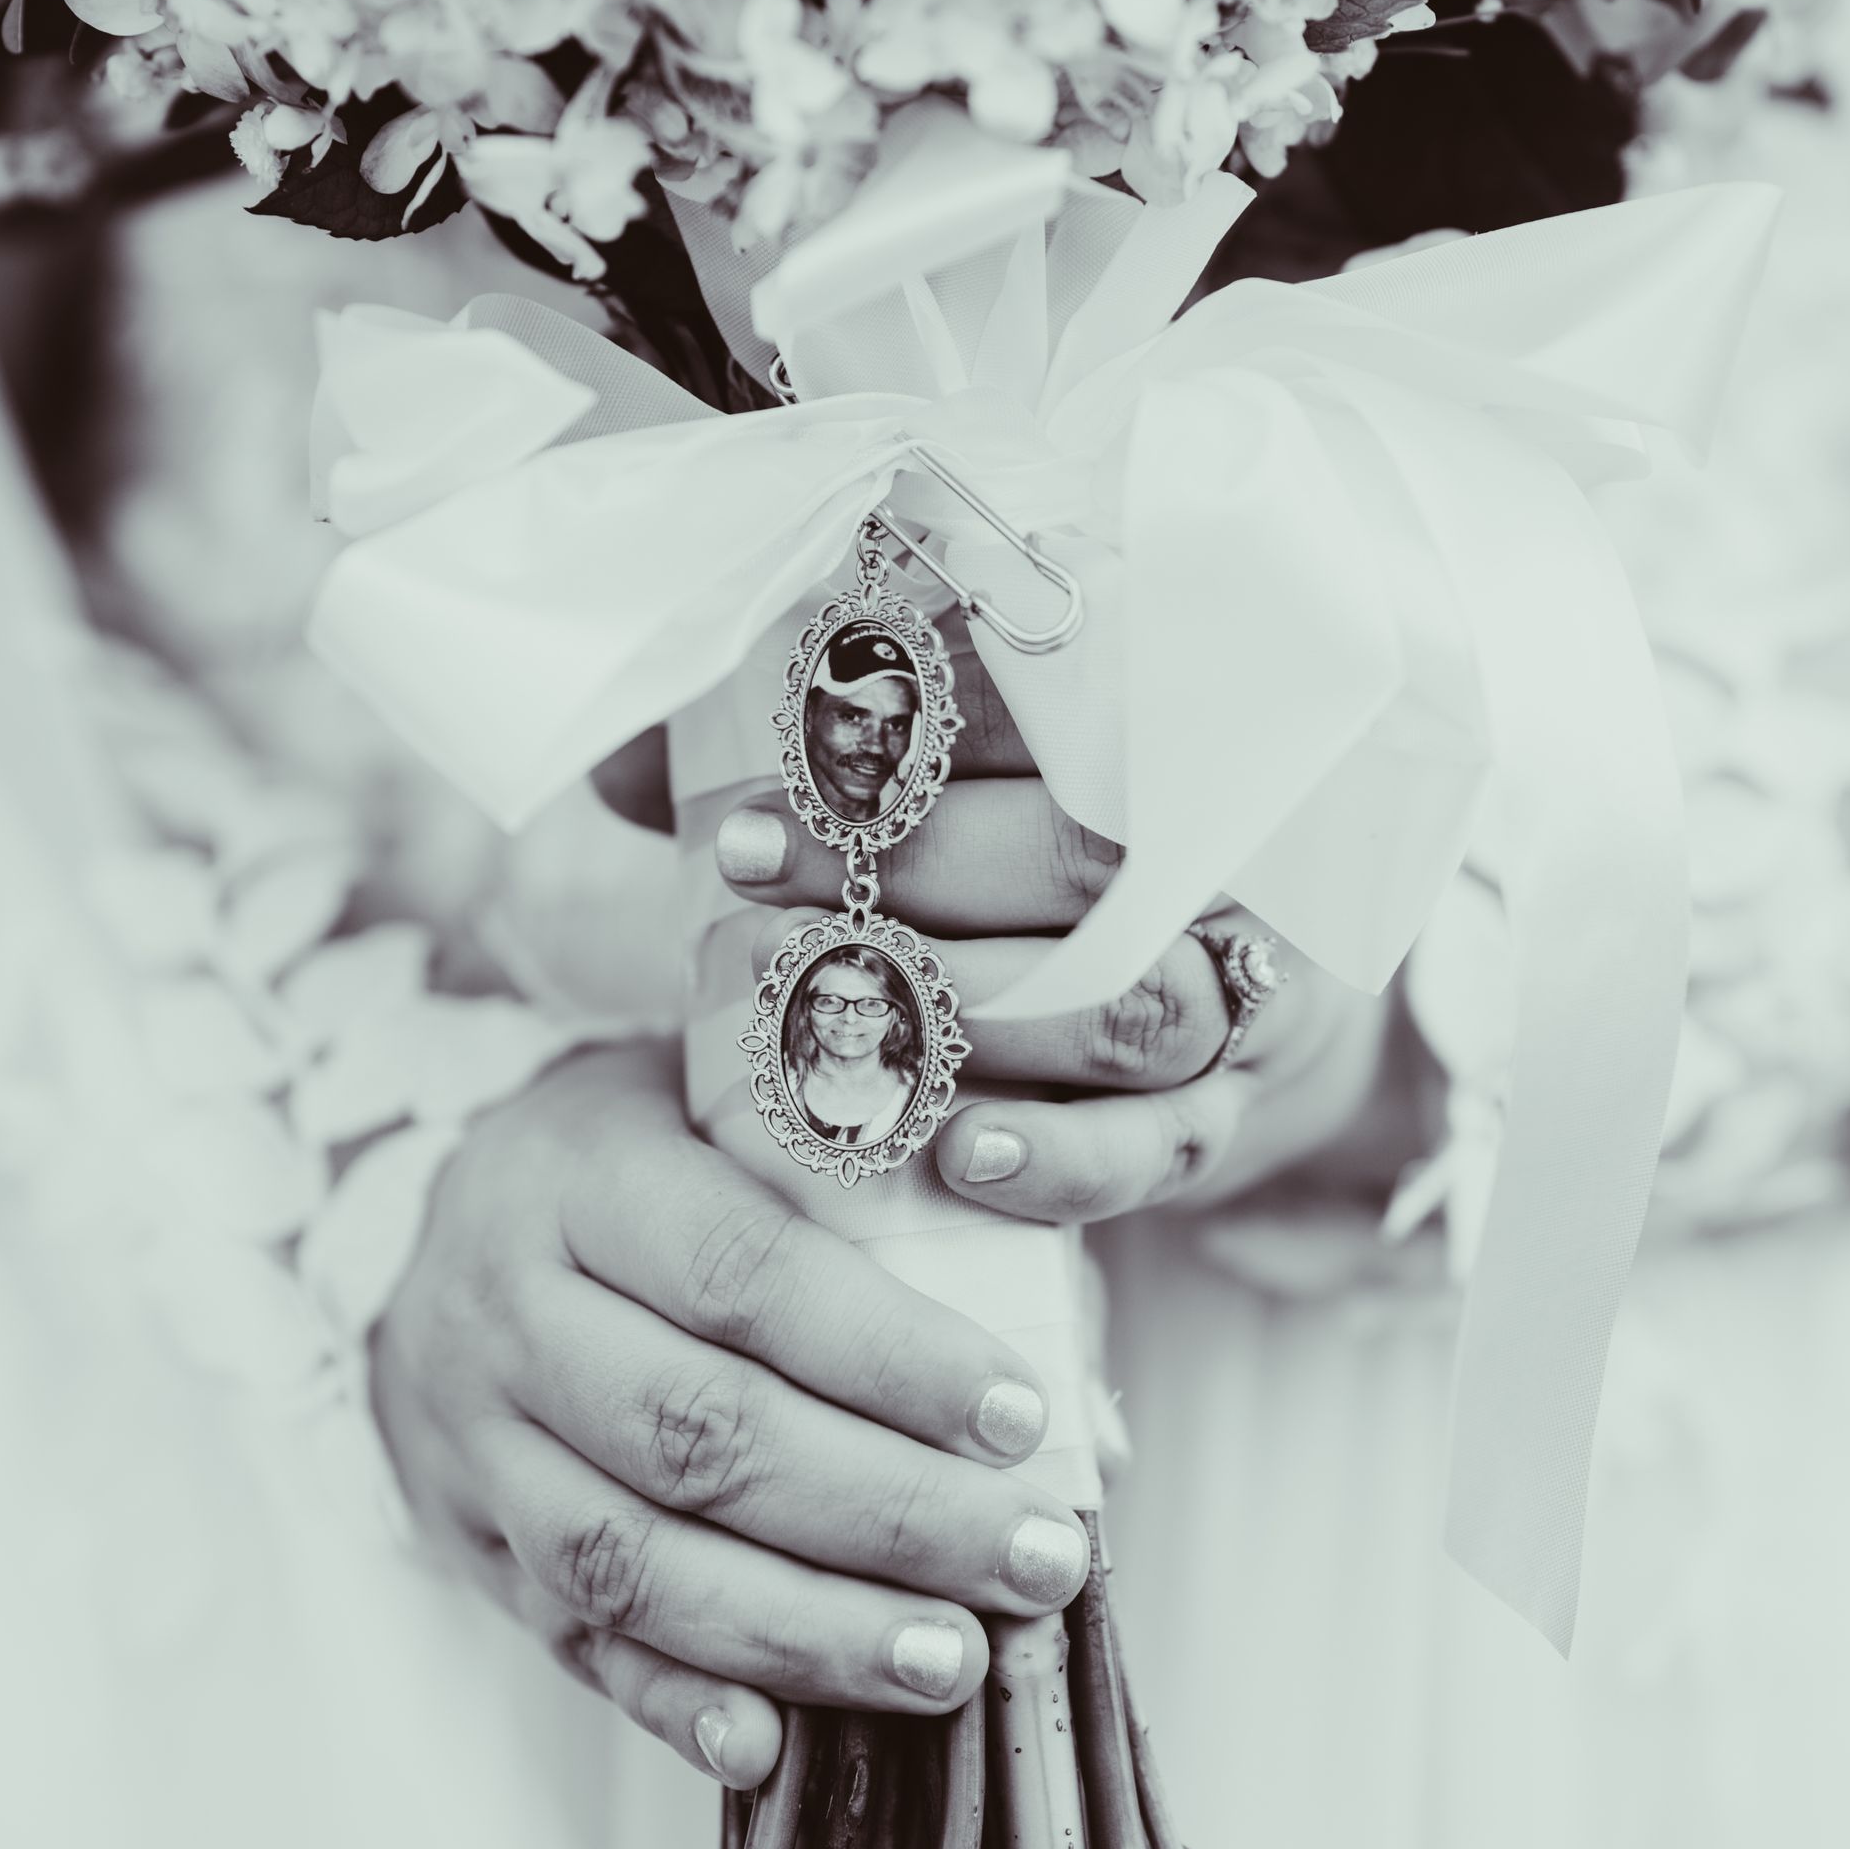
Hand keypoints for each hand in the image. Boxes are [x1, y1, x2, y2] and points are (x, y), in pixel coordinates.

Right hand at [372, 1042, 1089, 1788]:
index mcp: (588, 1175)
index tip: (1018, 1416)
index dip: (886, 1353)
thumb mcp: (749, 1123)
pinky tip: (773, 1747)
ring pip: (633, 1560)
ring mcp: (476, 1442)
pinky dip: (674, 1703)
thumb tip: (1083, 1420)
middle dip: (888, 1514)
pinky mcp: (471, 1546)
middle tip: (1033, 1560)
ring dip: (806, 1630)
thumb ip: (911, 1233)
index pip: (743, 1271)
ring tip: (953, 1660)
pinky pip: (570, 1641)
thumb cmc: (653, 1159)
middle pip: (699, 1432)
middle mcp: (509, 1310)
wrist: (428, 1218)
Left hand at [707, 623, 1395, 1222]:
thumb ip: (788, 758)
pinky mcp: (1218, 1121)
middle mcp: (1217, 860)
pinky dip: (1063, 1159)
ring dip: (966, 1002)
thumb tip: (617, 768)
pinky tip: (959, 1156)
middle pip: (1091, 848)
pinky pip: (1162, 1146)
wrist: (1179, 998)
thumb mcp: (915, 782)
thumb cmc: (1007, 868)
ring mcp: (1231, 995)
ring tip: (813, 1002)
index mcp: (1160, 737)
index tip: (801, 716)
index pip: (1069, 689)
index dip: (931, 698)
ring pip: (1129, 999)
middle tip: (747, 861)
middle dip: (914, 856)